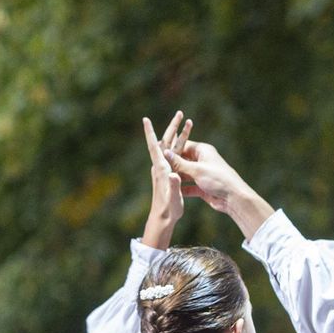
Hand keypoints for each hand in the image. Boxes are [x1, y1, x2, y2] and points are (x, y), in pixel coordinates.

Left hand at [140, 111, 191, 250]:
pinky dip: (182, 147)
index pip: (155, 146)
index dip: (150, 132)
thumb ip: (174, 185)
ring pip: (172, 148)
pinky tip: (187, 144)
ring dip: (180, 135)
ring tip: (188, 124)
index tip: (146, 119)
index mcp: (162, 168)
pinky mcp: (169, 175)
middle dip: (173, 126)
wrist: (163, 219)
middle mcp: (161, 166)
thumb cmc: (169, 209)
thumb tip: (174, 175)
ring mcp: (165, 170)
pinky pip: (176, 157)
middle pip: (166, 142)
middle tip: (180, 113)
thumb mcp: (174, 197)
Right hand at [163, 138, 275, 238]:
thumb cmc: (218, 179)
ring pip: (185, 175)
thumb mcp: (197, 170)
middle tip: (157, 169)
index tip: (158, 154)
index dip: (171, 150)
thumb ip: (179, 163)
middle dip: (172, 165)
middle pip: (183, 161)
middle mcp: (202, 161)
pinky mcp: (203, 187)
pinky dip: (183, 189)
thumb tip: (164, 153)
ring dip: (176, 178)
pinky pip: (189, 187)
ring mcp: (202, 174)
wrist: (234, 198)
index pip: (183, 146)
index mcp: (203, 150)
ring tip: (162, 181)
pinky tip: (172, 193)